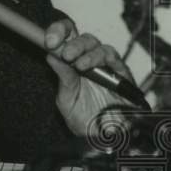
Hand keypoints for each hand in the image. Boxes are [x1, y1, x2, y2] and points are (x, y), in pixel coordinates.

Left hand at [43, 18, 135, 135]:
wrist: (101, 138)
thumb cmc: (84, 118)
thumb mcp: (66, 97)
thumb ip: (62, 76)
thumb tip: (51, 54)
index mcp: (74, 63)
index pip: (68, 37)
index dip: (59, 32)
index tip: (48, 39)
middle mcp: (91, 62)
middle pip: (84, 39)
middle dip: (71, 42)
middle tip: (62, 52)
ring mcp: (107, 67)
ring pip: (98, 46)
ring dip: (85, 51)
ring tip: (75, 63)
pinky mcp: (122, 75)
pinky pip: (113, 59)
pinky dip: (99, 59)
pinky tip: (86, 67)